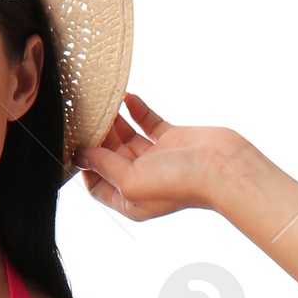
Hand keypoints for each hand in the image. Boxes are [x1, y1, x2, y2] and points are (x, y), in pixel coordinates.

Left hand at [74, 95, 248, 218]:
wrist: (222, 168)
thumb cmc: (180, 182)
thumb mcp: (131, 179)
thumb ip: (105, 166)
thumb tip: (82, 155)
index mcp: (130, 200)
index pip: (96, 185)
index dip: (84, 166)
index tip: (76, 144)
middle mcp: (141, 180)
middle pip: (109, 158)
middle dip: (96, 139)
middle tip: (84, 117)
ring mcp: (156, 158)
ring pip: (125, 137)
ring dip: (113, 121)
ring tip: (101, 104)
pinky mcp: (171, 138)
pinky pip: (147, 122)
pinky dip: (136, 110)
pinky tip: (126, 97)